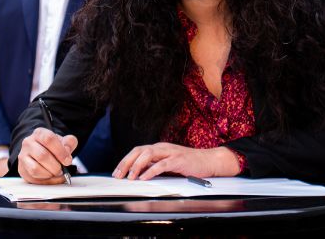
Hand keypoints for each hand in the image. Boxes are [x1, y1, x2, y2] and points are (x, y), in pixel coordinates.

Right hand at [17, 127, 76, 184]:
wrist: (41, 152)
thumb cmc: (53, 147)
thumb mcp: (64, 141)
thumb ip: (69, 142)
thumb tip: (67, 151)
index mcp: (39, 133)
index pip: (49, 139)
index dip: (60, 152)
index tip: (68, 161)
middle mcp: (28, 143)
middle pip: (42, 156)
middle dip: (56, 166)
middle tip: (62, 169)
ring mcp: (23, 156)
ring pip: (35, 168)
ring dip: (50, 174)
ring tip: (56, 173)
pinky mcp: (22, 169)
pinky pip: (33, 177)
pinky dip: (45, 180)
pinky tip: (51, 176)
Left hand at [112, 143, 239, 180]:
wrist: (208, 161)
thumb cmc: (188, 164)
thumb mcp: (168, 164)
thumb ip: (155, 166)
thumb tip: (138, 174)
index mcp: (159, 148)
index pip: (137, 151)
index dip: (125, 160)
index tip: (117, 172)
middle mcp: (163, 147)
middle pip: (139, 151)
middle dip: (126, 163)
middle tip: (118, 175)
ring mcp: (171, 152)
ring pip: (149, 154)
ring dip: (137, 166)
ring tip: (130, 177)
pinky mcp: (179, 160)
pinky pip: (162, 164)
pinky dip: (152, 171)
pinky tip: (145, 177)